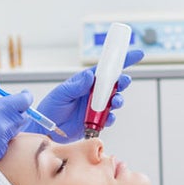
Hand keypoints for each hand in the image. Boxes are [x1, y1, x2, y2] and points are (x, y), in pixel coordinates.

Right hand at [0, 68, 30, 184]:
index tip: (23, 94)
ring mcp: (2, 141)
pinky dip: (3, 136)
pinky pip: (8, 141)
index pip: (24, 101)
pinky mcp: (0, 152)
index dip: (26, 96)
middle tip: (4, 108)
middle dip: (18, 110)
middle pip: (23, 115)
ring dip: (11, 122)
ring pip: (16, 128)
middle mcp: (3, 125)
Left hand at [27, 50, 143, 141]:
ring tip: (116, 101)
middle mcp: (93, 93)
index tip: (137, 54)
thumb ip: (76, 86)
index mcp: (86, 81)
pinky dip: (111, 117)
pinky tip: (108, 118)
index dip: (121, 60)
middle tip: (124, 82)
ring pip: (114, 100)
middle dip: (122, 82)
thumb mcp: (62, 94)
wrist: (46, 130)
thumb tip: (89, 75)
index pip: (105, 68)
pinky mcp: (96, 121)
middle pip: (114, 84)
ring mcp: (96, 107)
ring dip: (119, 100)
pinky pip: (109, 118)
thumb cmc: (51, 108)